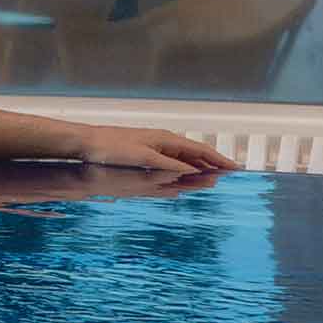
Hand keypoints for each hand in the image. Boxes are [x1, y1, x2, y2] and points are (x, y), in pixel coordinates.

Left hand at [77, 126, 236, 173]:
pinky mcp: (143, 160)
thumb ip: (169, 165)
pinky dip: (180, 174)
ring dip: (197, 172)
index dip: (219, 160)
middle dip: (211, 168)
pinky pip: (168, 169)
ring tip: (213, 182)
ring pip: (182, 164)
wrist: (86, 144)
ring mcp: (154, 153)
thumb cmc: (112, 146)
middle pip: (194, 158)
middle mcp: (163, 145)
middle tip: (229, 179)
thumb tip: (193, 172)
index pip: (200, 151)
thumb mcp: (144, 156)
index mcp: (167, 140)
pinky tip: (185, 180)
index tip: (236, 168)